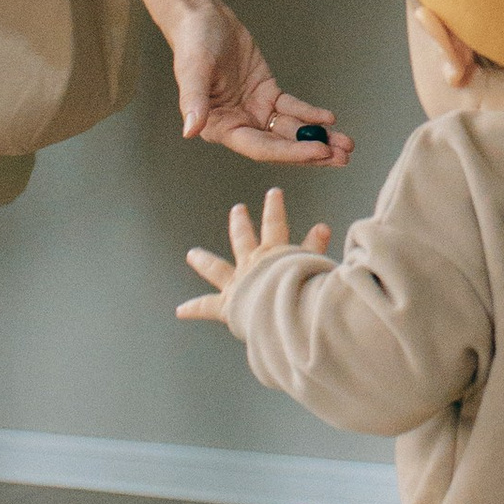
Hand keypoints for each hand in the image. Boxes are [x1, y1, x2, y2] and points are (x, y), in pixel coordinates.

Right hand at [143, 0, 353, 164]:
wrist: (203, 18)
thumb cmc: (193, 43)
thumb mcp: (193, 71)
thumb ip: (194, 102)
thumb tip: (190, 130)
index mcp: (219, 126)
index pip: (260, 148)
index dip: (291, 152)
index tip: (319, 152)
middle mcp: (238, 124)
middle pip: (281, 145)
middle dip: (312, 152)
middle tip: (343, 157)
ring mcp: (254, 110)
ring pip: (291, 131)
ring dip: (318, 138)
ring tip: (347, 144)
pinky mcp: (267, 94)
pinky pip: (292, 109)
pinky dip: (311, 115)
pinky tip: (330, 120)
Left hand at [177, 187, 332, 322]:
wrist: (282, 309)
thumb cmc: (303, 289)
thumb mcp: (314, 264)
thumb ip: (315, 248)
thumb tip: (323, 226)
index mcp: (272, 252)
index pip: (275, 224)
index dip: (274, 208)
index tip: (273, 192)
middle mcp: (251, 263)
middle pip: (242, 238)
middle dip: (240, 222)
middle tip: (237, 209)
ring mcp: (237, 283)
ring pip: (216, 268)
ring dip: (204, 260)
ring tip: (192, 254)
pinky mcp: (227, 305)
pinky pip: (206, 306)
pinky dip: (194, 308)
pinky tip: (180, 310)